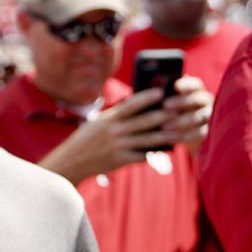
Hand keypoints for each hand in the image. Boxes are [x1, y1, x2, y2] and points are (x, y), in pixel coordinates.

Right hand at [37, 89, 176, 184]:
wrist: (73, 159)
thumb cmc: (89, 137)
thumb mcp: (99, 122)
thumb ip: (118, 115)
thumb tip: (140, 107)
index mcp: (109, 118)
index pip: (131, 104)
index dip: (146, 97)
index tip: (160, 91)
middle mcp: (114, 131)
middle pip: (143, 122)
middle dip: (162, 116)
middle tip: (177, 111)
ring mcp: (118, 146)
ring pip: (147, 140)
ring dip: (164, 137)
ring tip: (178, 133)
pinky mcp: (120, 160)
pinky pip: (141, 156)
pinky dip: (152, 153)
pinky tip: (164, 150)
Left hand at [160, 75, 212, 153]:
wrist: (183, 136)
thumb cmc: (171, 114)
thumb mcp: (168, 104)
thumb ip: (164, 96)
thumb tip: (151, 86)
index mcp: (197, 91)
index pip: (195, 84)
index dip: (186, 84)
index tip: (175, 86)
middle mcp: (206, 102)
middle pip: (197, 99)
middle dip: (181, 102)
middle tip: (165, 106)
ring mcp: (209, 117)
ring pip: (199, 117)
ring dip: (181, 121)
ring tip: (164, 126)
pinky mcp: (208, 133)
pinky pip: (200, 133)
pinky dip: (186, 136)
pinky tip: (172, 138)